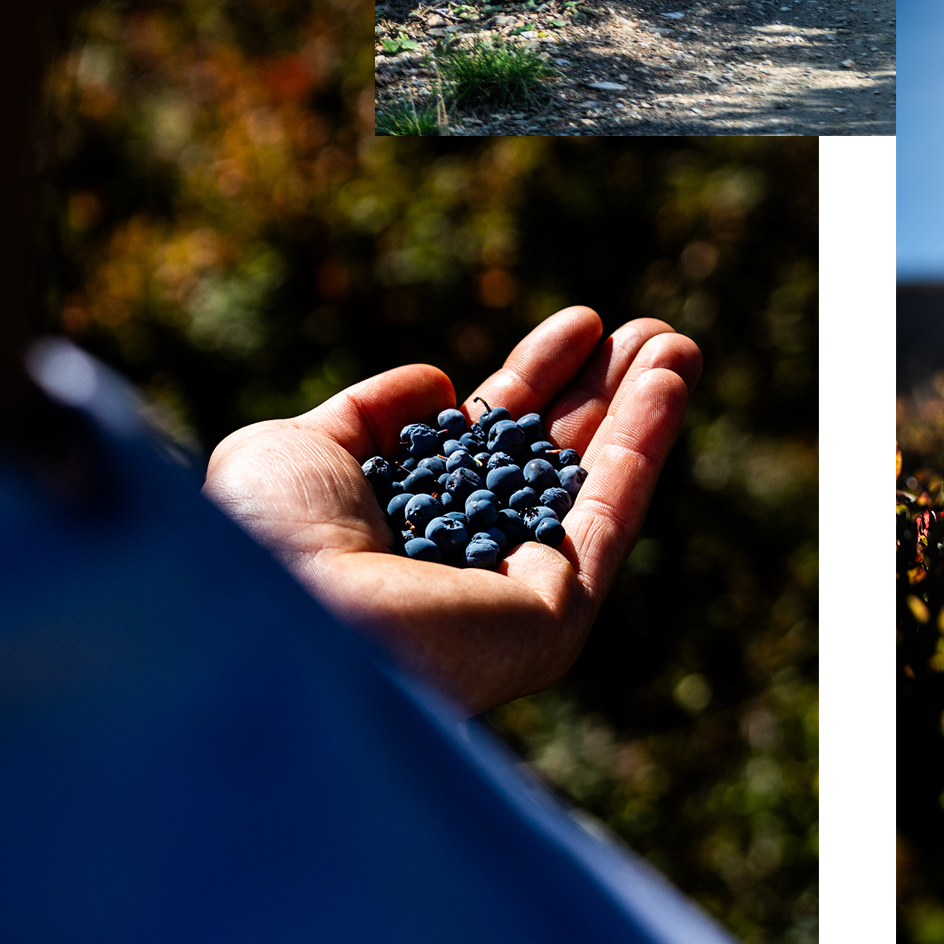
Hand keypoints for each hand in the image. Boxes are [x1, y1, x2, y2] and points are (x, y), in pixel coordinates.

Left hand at [204, 306, 701, 713]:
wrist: (279, 620)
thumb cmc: (265, 540)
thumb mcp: (294, 450)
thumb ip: (370, 415)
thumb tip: (444, 388)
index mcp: (399, 530)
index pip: (487, 444)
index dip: (536, 377)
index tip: (580, 322)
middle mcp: (461, 565)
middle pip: (551, 462)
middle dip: (602, 394)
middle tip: (651, 328)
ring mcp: (511, 595)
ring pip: (592, 487)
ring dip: (640, 413)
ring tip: (678, 342)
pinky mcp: (553, 618)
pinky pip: (609, 519)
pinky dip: (644, 449)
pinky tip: (668, 383)